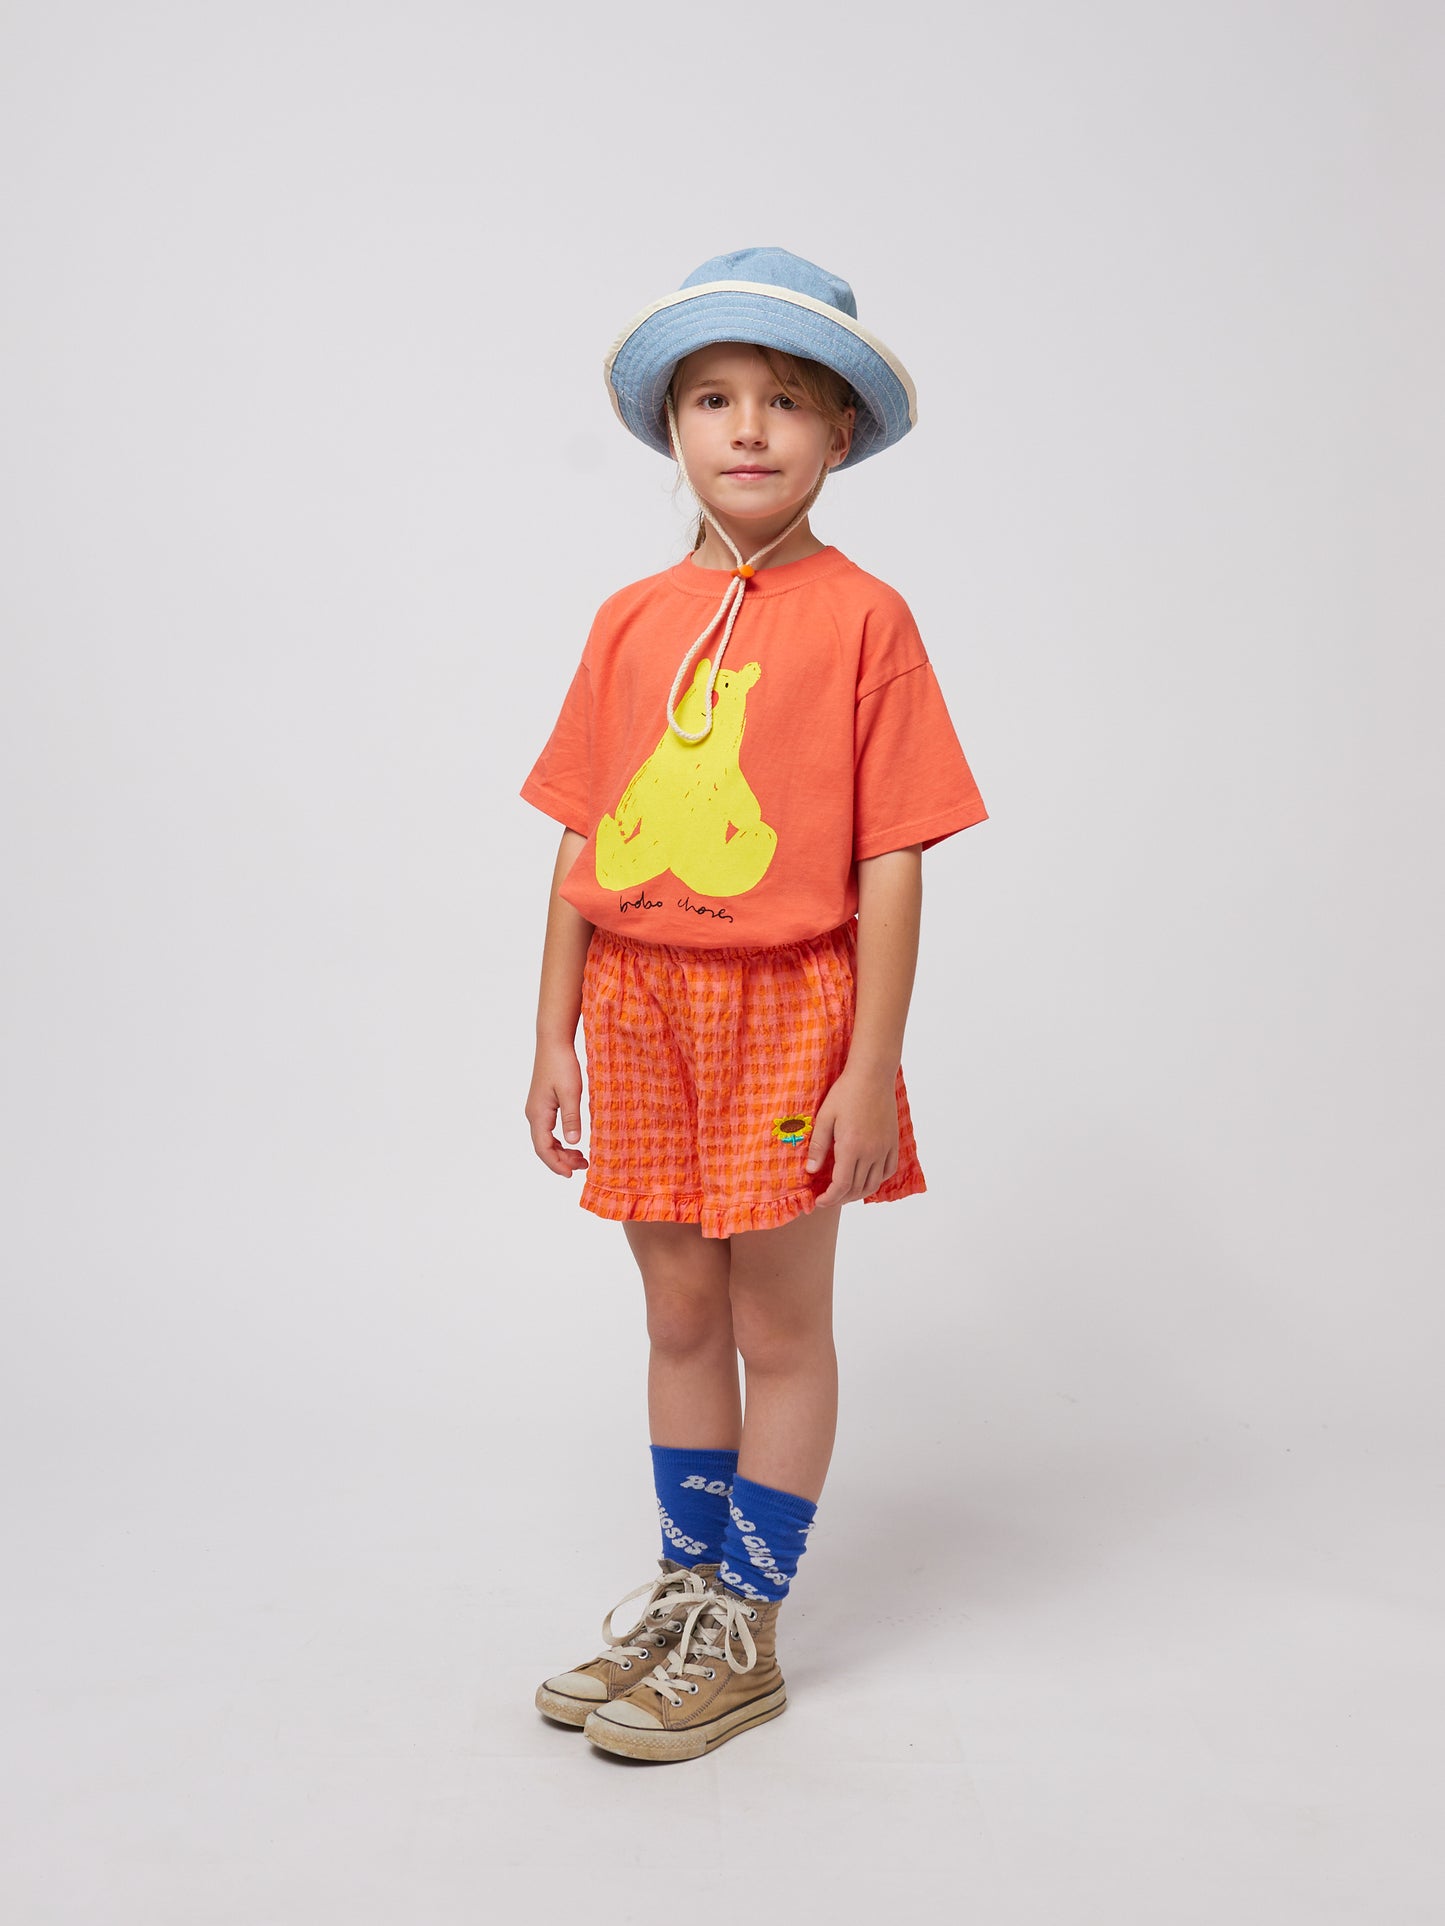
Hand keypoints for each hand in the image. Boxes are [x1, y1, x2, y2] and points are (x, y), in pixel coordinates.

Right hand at [525, 1041, 588, 1176]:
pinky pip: (547, 1130)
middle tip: (583, 1165)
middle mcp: (533, 1114)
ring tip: (581, 1157)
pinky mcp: (542, 1104)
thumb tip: (573, 1142)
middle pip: (543, 1147)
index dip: (556, 1164)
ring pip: (545, 1139)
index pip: (543, 1149)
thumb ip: (572, 1118)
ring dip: (561, 1151)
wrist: (553, 1042)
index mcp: (538, 1114)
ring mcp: (536, 1109)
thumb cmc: (562, 1064)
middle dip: (561, 1160)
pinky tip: (573, 1141)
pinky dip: (559, 1140)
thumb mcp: (571, 1092)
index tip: (571, 1174)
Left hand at [806, 1067, 898, 1208]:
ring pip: (874, 1183)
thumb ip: (818, 1146)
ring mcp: (885, 1148)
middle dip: (841, 1198)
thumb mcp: (824, 1117)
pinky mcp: (893, 1142)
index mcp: (851, 1147)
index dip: (829, 1198)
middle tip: (828, 1198)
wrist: (872, 1075)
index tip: (819, 1201)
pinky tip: (866, 1178)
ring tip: (845, 1193)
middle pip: (857, 1188)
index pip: (841, 1185)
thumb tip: (811, 1171)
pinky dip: (877, 1180)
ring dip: (858, 1193)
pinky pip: (888, 1170)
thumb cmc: (845, 1093)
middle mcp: (871, 1152)